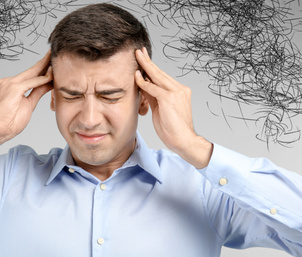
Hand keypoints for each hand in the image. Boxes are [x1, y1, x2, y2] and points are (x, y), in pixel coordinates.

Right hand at [0, 50, 52, 157]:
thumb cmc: (10, 121)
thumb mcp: (29, 103)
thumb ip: (38, 91)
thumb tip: (49, 83)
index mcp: (13, 85)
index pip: (31, 73)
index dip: (43, 67)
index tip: (53, 61)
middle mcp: (10, 81)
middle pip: (32, 70)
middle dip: (45, 61)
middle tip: (56, 53)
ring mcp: (10, 84)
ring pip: (32, 73)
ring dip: (46, 68)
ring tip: (56, 61)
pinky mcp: (12, 89)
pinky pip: (31, 83)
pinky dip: (41, 80)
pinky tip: (50, 77)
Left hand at [135, 47, 211, 167]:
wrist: (184, 140)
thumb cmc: (172, 129)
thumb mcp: (160, 109)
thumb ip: (153, 97)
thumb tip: (143, 86)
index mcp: (179, 91)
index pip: (162, 77)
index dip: (152, 68)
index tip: (144, 59)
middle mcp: (179, 89)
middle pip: (160, 73)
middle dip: (148, 61)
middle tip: (139, 51)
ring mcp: (175, 92)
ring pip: (157, 76)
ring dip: (145, 65)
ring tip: (137, 56)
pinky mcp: (169, 98)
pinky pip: (153, 88)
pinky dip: (143, 82)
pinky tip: (136, 76)